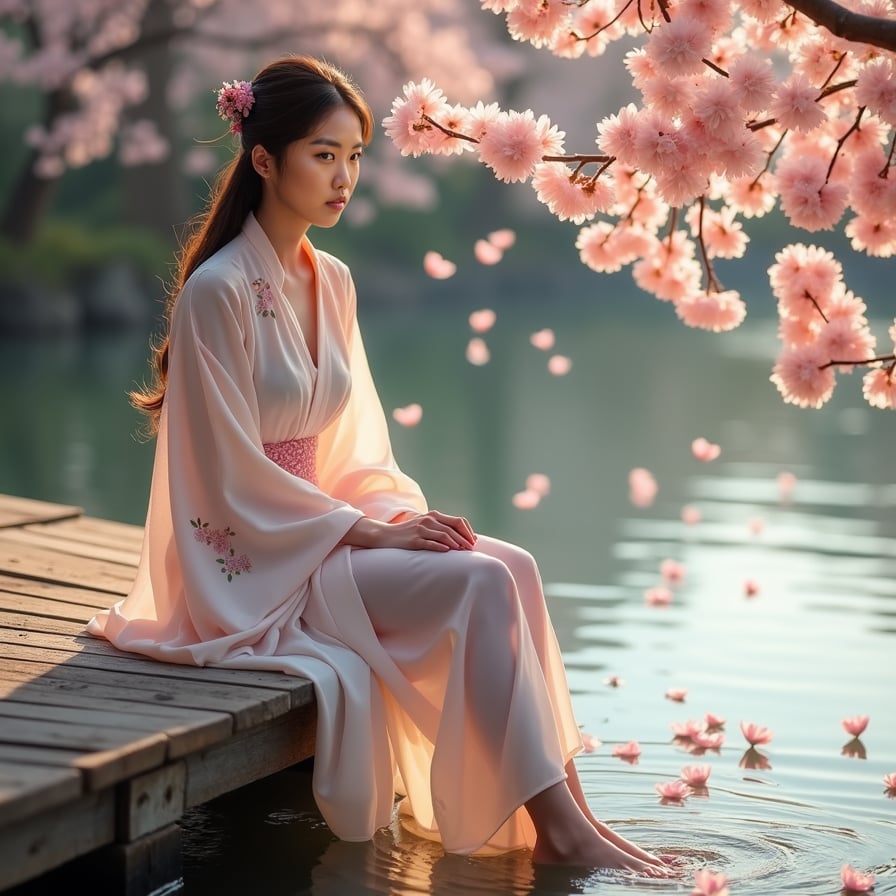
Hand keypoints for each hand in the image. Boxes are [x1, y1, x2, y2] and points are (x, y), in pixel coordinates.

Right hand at [341, 510, 476, 551]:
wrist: (386, 535)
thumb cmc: (409, 532)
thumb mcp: (425, 525)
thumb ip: (441, 528)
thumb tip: (461, 538)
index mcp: (434, 515)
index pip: (458, 521)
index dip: (468, 531)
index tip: (473, 541)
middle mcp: (429, 520)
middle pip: (453, 528)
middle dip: (465, 539)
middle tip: (471, 549)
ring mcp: (421, 530)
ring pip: (444, 535)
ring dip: (456, 544)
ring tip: (463, 551)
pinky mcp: (414, 540)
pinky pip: (430, 543)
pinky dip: (440, 547)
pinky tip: (448, 551)